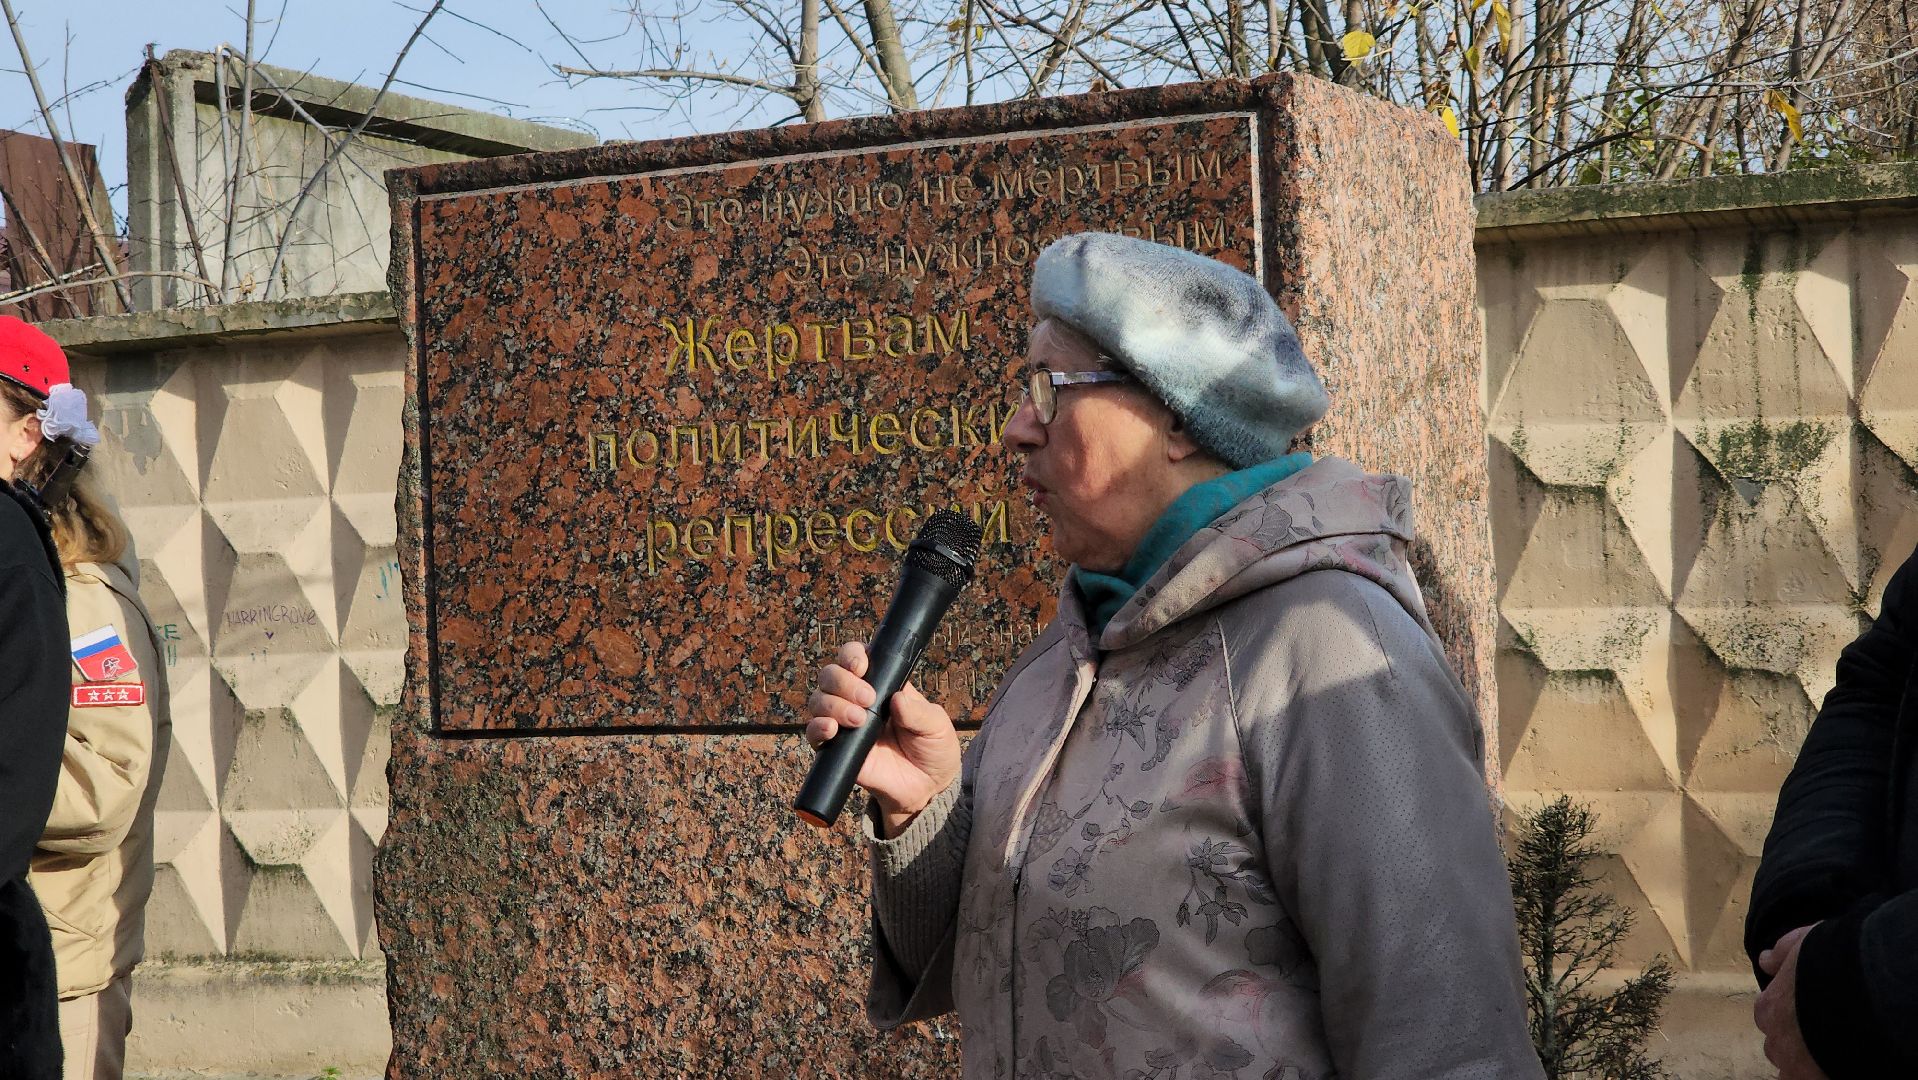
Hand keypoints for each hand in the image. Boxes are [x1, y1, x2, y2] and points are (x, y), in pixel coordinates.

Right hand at [805, 641, 959, 836]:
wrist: (927, 788)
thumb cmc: (933, 748)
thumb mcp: (936, 725)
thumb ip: (918, 712)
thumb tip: (896, 698)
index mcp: (881, 684)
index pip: (856, 658)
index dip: (852, 655)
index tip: (861, 666)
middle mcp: (856, 699)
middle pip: (831, 675)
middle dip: (843, 681)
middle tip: (866, 699)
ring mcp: (844, 723)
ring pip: (818, 700)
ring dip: (833, 704)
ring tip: (858, 719)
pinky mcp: (836, 750)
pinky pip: (814, 733)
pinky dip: (817, 727)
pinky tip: (831, 729)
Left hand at [1755, 924, 1829, 1079]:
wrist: (1866, 993)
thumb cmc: (1831, 963)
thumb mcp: (1804, 943)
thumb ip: (1783, 952)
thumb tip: (1766, 960)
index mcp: (1770, 1008)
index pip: (1769, 1016)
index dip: (1787, 1014)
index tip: (1803, 1012)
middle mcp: (1777, 1040)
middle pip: (1779, 1045)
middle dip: (1795, 1040)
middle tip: (1819, 1033)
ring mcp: (1796, 1065)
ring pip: (1794, 1069)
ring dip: (1807, 1061)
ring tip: (1830, 1052)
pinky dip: (1819, 1076)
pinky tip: (1833, 1068)